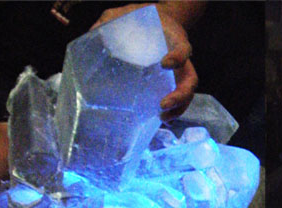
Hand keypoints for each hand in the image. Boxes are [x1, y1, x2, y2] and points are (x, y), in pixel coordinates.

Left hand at [91, 3, 200, 120]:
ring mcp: (177, 72)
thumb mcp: (124, 14)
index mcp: (172, 38)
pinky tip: (161, 120)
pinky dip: (173, 111)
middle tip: (163, 104)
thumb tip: (92, 34)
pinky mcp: (170, 82)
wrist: (156, 20)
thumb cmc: (140, 17)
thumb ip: (110, 21)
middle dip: (180, 94)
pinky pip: (177, 98)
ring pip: (186, 92)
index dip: (178, 56)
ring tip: (163, 118)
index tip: (165, 63)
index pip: (182, 47)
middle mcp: (180, 58)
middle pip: (190, 79)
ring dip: (178, 108)